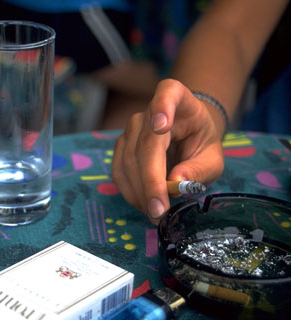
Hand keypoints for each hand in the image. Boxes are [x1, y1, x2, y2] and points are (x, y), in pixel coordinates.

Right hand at [111, 79, 224, 223]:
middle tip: (160, 212)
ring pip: (128, 162)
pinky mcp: (120, 147)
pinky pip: (119, 172)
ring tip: (156, 214)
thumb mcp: (213, 158)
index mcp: (178, 99)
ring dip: (140, 193)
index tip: (161, 126)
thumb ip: (199, 169)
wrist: (187, 136)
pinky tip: (146, 205)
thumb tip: (176, 183)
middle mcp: (148, 112)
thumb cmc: (200, 143)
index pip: (168, 93)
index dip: (162, 108)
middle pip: (145, 145)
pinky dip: (131, 193)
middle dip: (150, 182)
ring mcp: (131, 129)